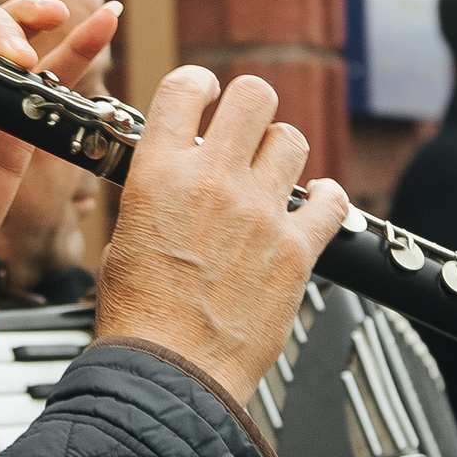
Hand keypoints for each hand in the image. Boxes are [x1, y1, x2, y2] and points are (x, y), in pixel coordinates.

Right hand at [95, 67, 350, 399]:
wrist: (169, 373)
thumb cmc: (139, 318)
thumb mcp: (123, 238)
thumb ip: (155, 196)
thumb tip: (172, 181)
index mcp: (159, 173)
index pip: (184, 88)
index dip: (198, 84)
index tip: (204, 92)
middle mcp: (213, 181)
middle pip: (254, 97)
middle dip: (250, 106)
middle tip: (246, 126)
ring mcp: (260, 213)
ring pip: (292, 141)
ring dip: (282, 152)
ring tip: (274, 173)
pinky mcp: (297, 251)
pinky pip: (333, 201)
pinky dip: (329, 199)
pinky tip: (319, 204)